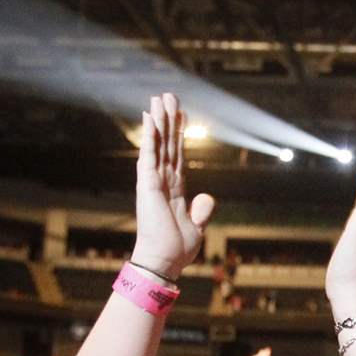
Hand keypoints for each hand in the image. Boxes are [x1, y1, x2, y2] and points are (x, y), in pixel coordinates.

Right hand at [132, 93, 215, 280]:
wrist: (165, 260)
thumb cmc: (177, 248)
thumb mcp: (197, 226)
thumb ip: (203, 210)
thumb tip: (208, 196)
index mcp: (175, 189)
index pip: (178, 155)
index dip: (180, 134)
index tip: (182, 115)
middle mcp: (163, 180)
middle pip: (167, 143)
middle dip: (169, 119)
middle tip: (169, 95)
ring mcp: (154, 180)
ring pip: (158, 143)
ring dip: (159, 120)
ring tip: (160, 97)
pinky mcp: (147, 184)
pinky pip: (149, 154)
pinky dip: (150, 135)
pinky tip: (150, 116)